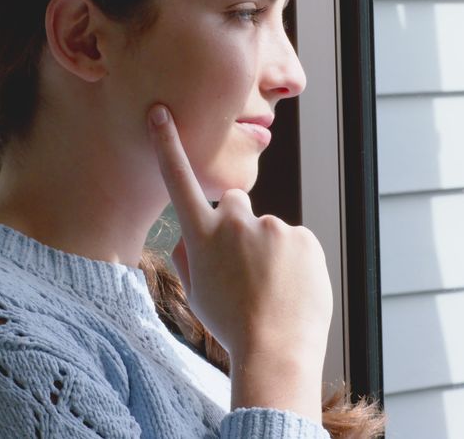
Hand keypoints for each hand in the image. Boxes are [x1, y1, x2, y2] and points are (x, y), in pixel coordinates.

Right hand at [147, 104, 331, 418]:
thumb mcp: (196, 293)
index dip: (168, 145)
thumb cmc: (231, 325)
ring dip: (269, 250)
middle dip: (237, 222)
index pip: (179, 181)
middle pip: (235, 202)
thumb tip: (189, 235)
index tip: (160, 112)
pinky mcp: (302, 236)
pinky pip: (295, 242)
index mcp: (201, 237)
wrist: (275, 351)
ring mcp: (271, 228)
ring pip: (267, 230)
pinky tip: (291, 288)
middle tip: (244, 265)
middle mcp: (235, 223)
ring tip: (271, 289)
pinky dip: (294, 260)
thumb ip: (188, 256)